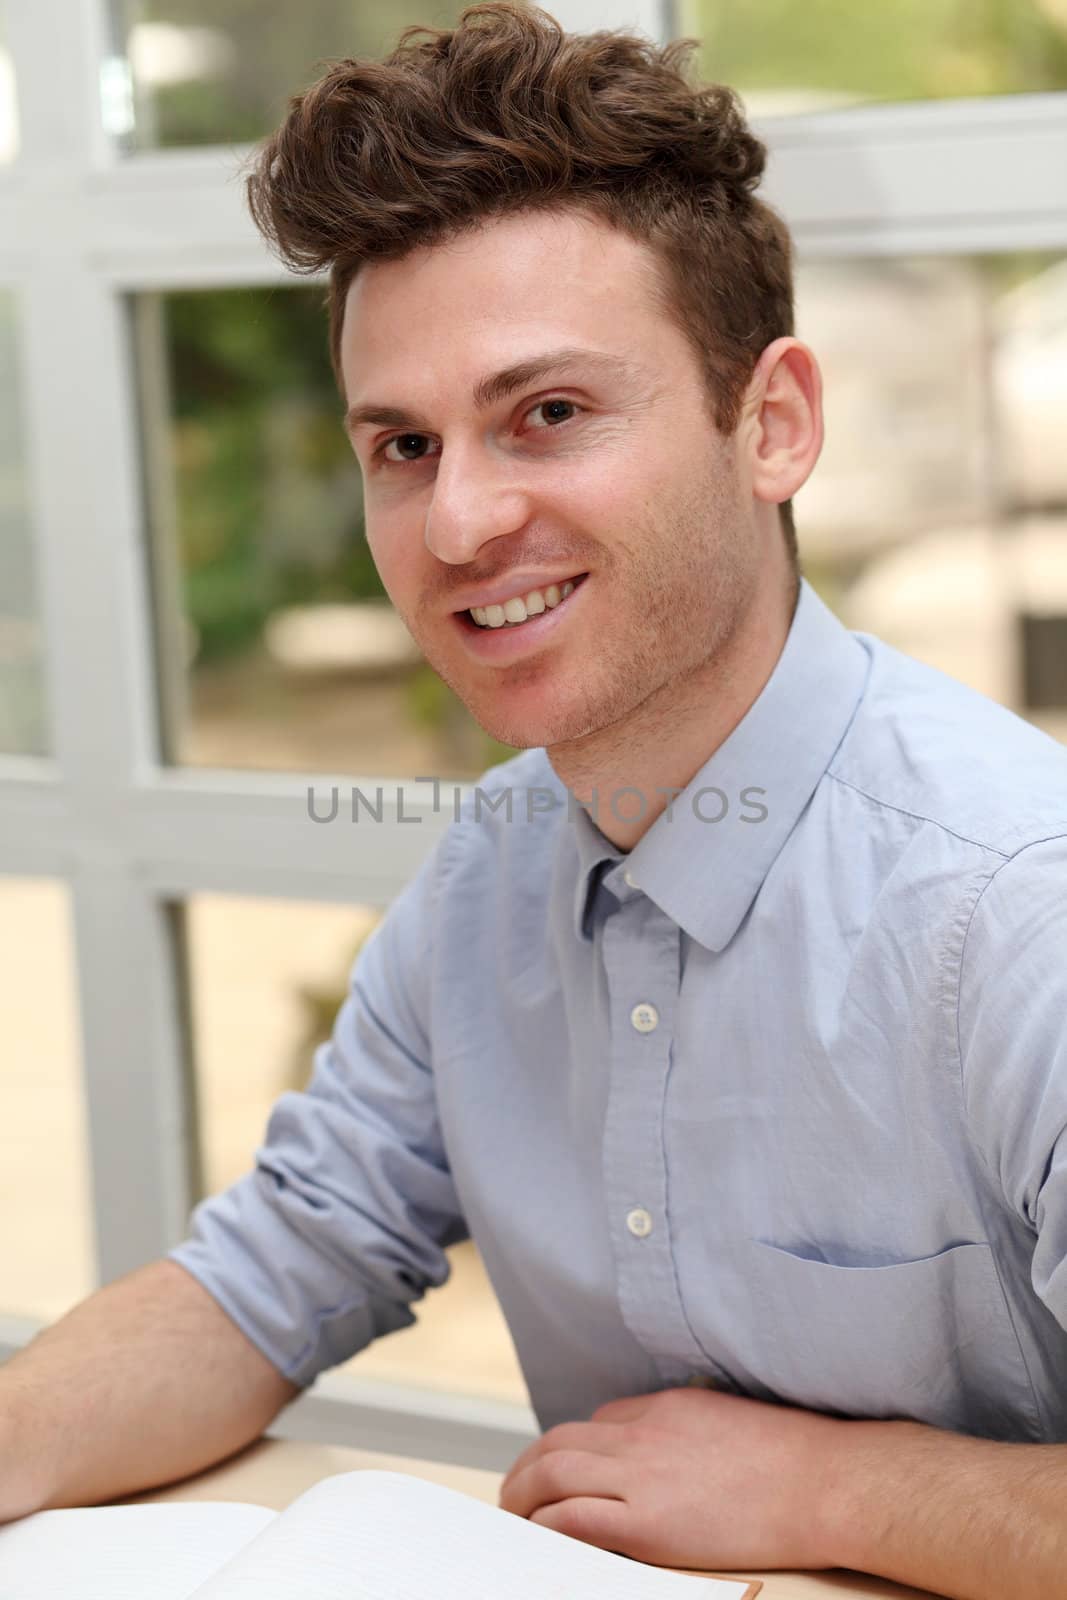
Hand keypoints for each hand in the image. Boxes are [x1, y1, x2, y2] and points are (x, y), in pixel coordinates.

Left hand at [498, 1385, 848, 1572]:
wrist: (822, 1482)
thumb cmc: (795, 1457)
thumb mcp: (728, 1418)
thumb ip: (688, 1428)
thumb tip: (671, 1450)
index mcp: (665, 1407)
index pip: (599, 1421)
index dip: (574, 1447)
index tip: (564, 1469)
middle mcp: (644, 1435)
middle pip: (562, 1441)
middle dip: (529, 1466)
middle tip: (516, 1492)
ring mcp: (644, 1477)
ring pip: (555, 1473)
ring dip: (524, 1494)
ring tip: (514, 1516)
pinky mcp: (650, 1524)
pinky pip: (576, 1518)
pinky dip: (547, 1524)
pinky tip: (537, 1536)